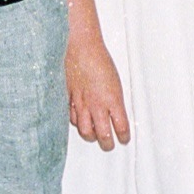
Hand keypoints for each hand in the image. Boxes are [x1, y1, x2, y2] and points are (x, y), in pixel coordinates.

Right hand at [66, 36, 129, 150]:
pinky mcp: (69, 99)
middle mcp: (97, 105)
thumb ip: (114, 100)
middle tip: (109, 145)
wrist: (81, 48)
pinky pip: (72, 119)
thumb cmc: (99, 60)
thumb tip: (115, 113)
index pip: (121, 128)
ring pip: (85, 131)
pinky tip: (80, 122)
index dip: (123, 137)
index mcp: (113, 100)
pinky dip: (77, 123)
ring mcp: (82, 104)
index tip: (124, 139)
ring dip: (91, 137)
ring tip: (93, 138)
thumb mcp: (115, 82)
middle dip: (107, 144)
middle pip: (103, 135)